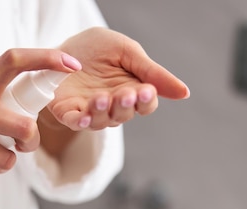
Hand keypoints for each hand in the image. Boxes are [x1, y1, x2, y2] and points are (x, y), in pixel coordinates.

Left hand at [47, 27, 188, 130]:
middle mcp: (113, 106)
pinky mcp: (69, 112)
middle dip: (124, 105)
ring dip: (104, 111)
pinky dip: (82, 122)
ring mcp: (90, 111)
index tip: (146, 90)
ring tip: (102, 98)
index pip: (146, 104)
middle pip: (125, 114)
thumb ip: (153, 73)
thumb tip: (185, 93)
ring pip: (102, 121)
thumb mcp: (127, 52)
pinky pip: (77, 123)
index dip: (146, 100)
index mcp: (131, 91)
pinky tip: (86, 116)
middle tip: (124, 94)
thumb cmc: (97, 48)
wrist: (61, 46)